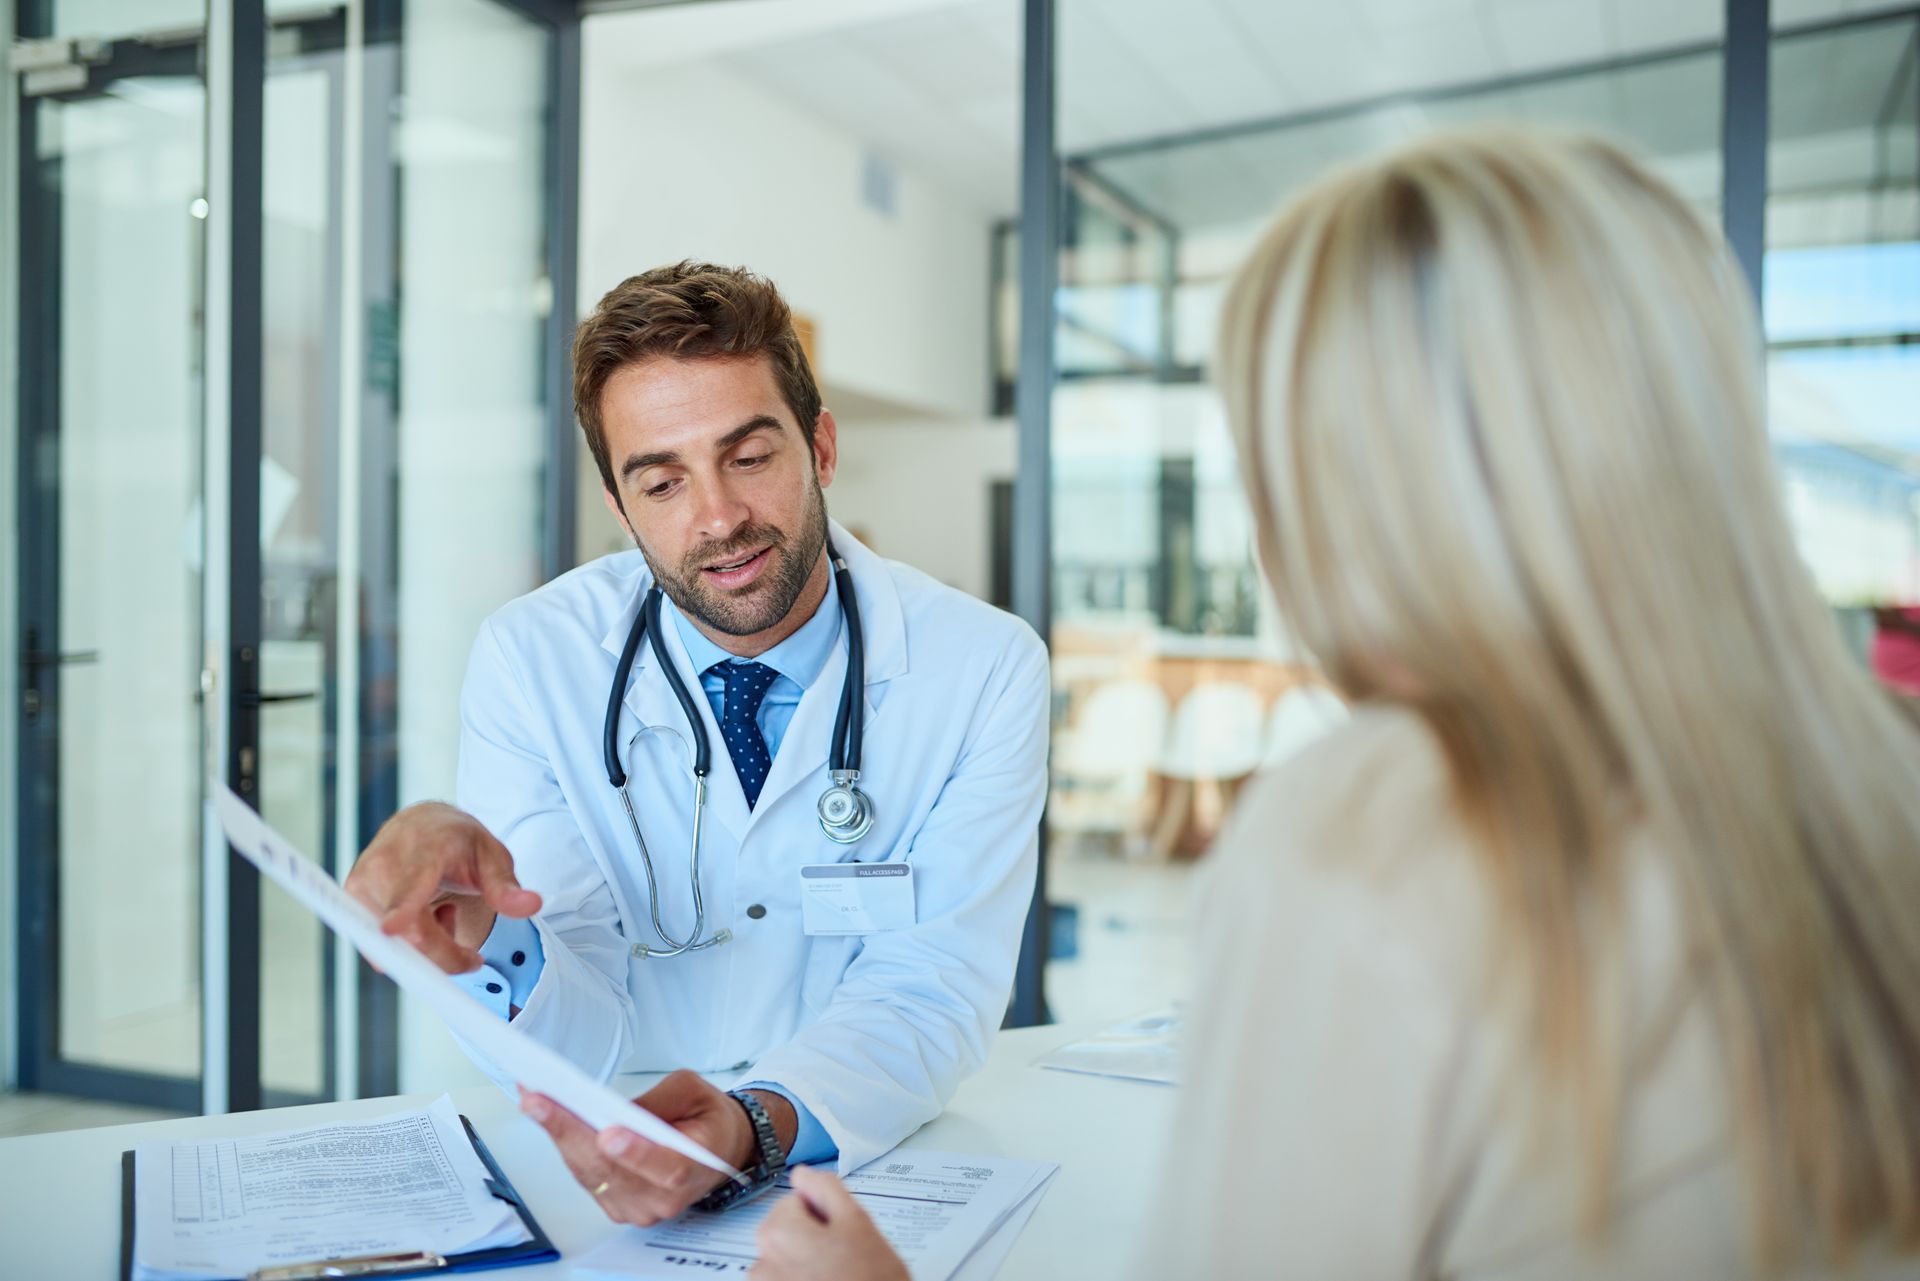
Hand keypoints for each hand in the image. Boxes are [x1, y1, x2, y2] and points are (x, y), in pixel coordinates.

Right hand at [343, 802, 539, 973]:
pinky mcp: (350, 901)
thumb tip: (532, 905)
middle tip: (473, 958)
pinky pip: (382, 947)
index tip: (390, 927)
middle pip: (409, 933)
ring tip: (442, 914)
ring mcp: (361, 884)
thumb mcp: (492, 856)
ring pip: (393, 946)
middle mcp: (384, 865)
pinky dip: (408, 945)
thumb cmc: (458, 842)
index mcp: (424, 849)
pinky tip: (421, 919)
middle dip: (444, 956)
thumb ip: (507, 887)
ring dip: (427, 948)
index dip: (400, 908)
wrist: (420, 826)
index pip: (410, 884)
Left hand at [519, 1070, 795, 1225]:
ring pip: (590, 1173)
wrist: (715, 1150)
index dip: (638, 1154)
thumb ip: (661, 1100)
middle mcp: (664, 1199)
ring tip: (533, 1100)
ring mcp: (636, 1207)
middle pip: (612, 1170)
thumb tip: (618, 1109)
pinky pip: (584, 1175)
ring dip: (558, 1135)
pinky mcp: (614, 1204)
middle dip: (571, 1131)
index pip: (668, 1169)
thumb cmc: (705, 1118)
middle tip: (540, 1100)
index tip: (609, 1134)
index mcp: (696, 1169)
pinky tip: (545, 1116)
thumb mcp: (694, 1091)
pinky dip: (563, 1144)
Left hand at [750, 1166, 907, 1280]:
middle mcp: (762, 1265)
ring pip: (787, 1261)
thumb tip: (804, 1174)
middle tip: (846, 1257)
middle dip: (812, 1238)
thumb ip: (827, 1189)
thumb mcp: (859, 1224)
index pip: (794, 1200)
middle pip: (786, 1231)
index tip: (842, 1231)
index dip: (824, 1212)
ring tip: (840, 1278)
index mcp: (779, 1233)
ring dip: (807, 1265)